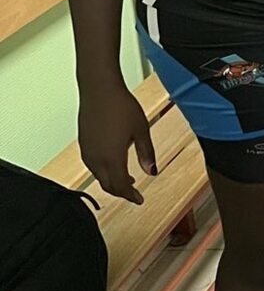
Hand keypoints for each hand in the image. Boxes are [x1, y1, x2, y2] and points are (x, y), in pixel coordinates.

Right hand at [78, 80, 156, 204]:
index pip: (120, 186)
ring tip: (128, 180)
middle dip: (122, 192)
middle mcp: (96, 158)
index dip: (131, 196)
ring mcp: (87, 151)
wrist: (99, 89)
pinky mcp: (83, 143)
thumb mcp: (142, 130)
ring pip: (99, 176)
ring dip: (113, 181)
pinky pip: (93, 165)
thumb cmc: (120, 106)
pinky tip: (114, 164)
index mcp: (111, 158)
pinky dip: (104, 171)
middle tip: (135, 194)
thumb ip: (147, 153)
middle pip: (107, 185)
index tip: (140, 200)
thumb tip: (152, 171)